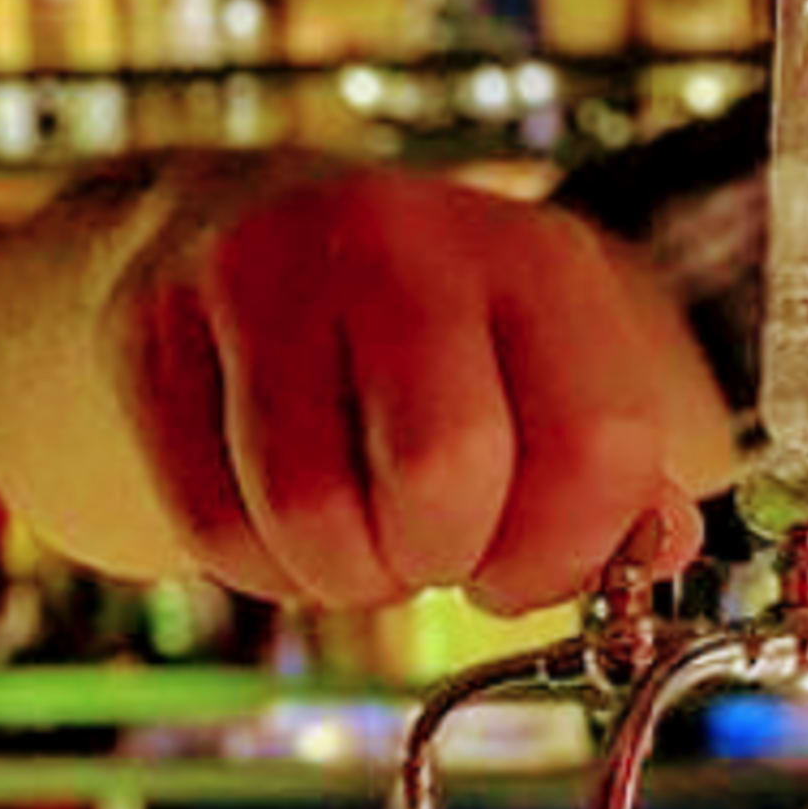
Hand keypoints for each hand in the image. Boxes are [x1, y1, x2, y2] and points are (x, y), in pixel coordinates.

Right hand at [109, 169, 731, 612]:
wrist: (261, 229)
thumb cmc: (443, 348)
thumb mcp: (552, 377)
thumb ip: (620, 482)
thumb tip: (657, 548)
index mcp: (536, 260)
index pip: (594, 446)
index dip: (565, 554)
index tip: (524, 567)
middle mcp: (400, 237)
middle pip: (443, 475)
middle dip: (443, 560)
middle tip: (432, 551)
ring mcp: (261, 270)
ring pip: (310, 513)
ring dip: (346, 578)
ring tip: (361, 540)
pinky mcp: (151, 322)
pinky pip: (211, 523)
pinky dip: (262, 570)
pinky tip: (286, 528)